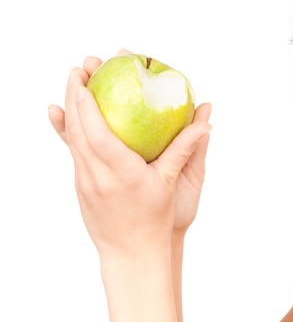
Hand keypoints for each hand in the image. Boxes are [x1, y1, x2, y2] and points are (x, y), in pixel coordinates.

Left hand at [48, 55, 211, 257]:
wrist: (132, 252)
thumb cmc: (157, 218)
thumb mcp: (172, 182)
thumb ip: (185, 148)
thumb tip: (205, 120)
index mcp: (121, 173)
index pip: (98, 134)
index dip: (87, 105)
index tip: (85, 81)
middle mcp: (97, 176)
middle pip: (77, 130)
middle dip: (75, 96)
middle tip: (78, 69)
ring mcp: (85, 181)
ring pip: (71, 139)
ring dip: (70, 108)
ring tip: (73, 83)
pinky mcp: (81, 185)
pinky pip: (72, 150)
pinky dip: (66, 129)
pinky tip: (59, 114)